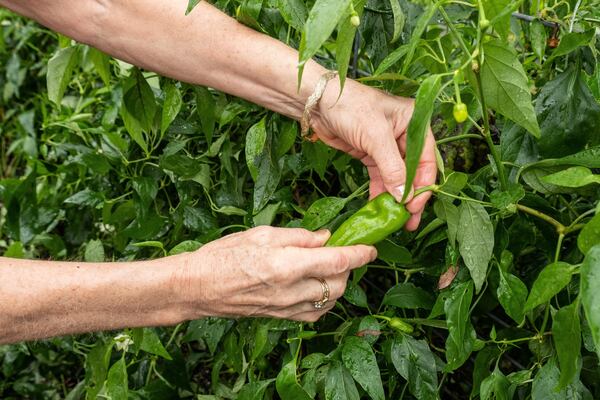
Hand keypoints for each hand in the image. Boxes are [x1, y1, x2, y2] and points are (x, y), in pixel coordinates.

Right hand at [173, 226, 375, 321]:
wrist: (197, 287)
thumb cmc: (224, 255)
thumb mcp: (261, 234)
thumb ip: (299, 237)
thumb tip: (326, 238)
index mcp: (286, 264)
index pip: (337, 261)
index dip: (359, 254)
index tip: (370, 248)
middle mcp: (290, 290)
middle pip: (339, 284)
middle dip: (349, 268)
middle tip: (343, 253)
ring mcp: (286, 308)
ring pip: (330, 301)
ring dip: (338, 285)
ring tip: (330, 269)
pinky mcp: (280, 317)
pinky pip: (314, 314)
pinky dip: (324, 300)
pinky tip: (317, 287)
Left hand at [313, 79, 436, 230]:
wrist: (317, 102)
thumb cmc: (350, 107)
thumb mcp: (375, 136)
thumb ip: (392, 167)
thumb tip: (404, 195)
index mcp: (414, 122)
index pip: (426, 159)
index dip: (423, 185)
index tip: (415, 206)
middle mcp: (404, 134)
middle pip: (414, 171)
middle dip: (411, 196)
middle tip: (410, 222)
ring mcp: (387, 146)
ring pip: (397, 177)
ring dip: (395, 198)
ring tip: (395, 221)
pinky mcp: (370, 154)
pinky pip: (380, 177)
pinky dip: (379, 192)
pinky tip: (378, 208)